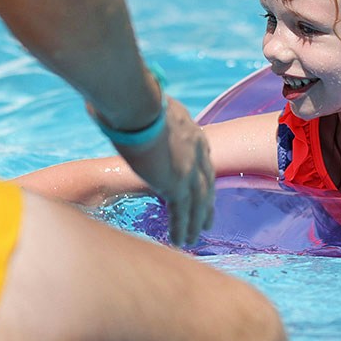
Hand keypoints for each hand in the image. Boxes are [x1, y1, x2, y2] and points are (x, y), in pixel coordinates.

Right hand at [112, 98, 214, 246]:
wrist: (138, 104)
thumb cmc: (135, 98)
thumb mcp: (152, 106)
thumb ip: (150, 114)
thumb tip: (133, 110)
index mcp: (191, 130)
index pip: (202, 155)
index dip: (202, 172)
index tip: (202, 183)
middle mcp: (197, 150)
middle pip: (207, 181)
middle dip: (207, 202)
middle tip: (208, 220)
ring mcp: (190, 168)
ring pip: (199, 202)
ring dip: (196, 222)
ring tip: (194, 238)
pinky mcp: (177, 183)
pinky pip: (182, 212)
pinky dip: (182, 228)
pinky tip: (181, 242)